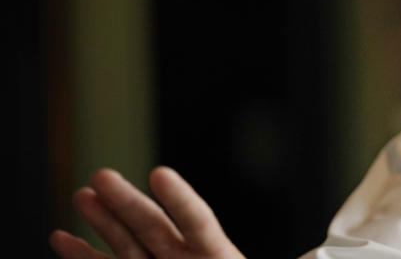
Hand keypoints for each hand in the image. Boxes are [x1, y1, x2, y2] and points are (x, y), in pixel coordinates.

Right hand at [50, 166, 245, 258]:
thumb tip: (317, 256)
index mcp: (218, 257)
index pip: (198, 222)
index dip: (181, 200)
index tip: (159, 174)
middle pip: (154, 226)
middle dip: (127, 202)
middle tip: (101, 174)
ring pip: (127, 242)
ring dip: (103, 220)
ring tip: (82, 194)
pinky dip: (83, 255)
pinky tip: (61, 237)